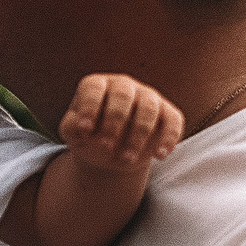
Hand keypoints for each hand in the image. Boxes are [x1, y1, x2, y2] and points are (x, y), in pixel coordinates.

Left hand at [58, 73, 181, 173]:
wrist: (110, 152)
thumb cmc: (89, 136)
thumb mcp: (73, 133)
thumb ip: (72, 127)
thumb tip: (82, 129)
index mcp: (98, 85)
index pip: (94, 88)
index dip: (89, 107)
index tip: (84, 131)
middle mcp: (124, 85)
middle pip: (123, 96)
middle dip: (114, 123)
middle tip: (104, 148)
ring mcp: (148, 97)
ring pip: (148, 109)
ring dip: (138, 136)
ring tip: (126, 160)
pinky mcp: (167, 113)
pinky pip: (173, 121)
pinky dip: (169, 138)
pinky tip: (159, 156)